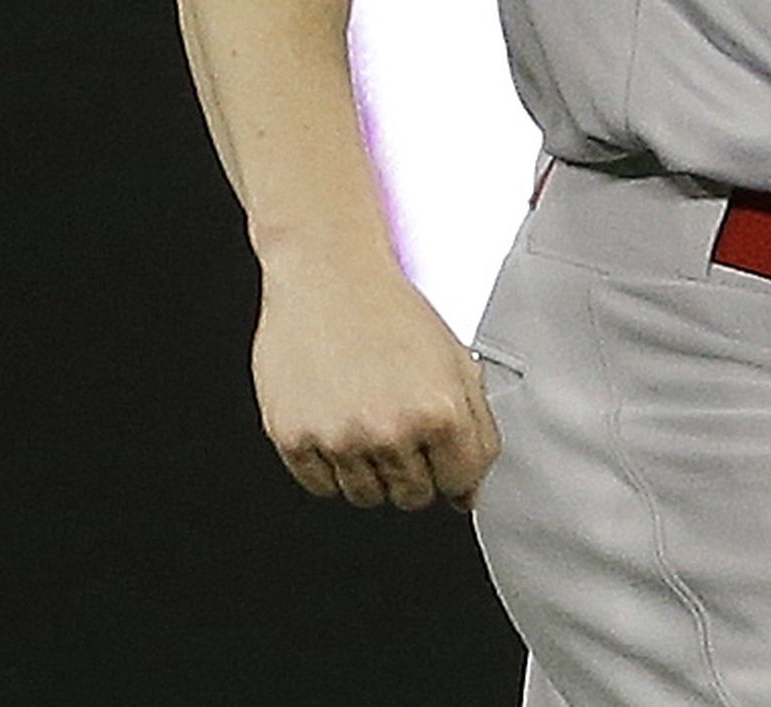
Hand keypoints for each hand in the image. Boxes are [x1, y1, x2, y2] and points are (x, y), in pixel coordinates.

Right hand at [250, 243, 502, 511]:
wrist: (327, 272)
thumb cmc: (389, 309)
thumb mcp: (455, 360)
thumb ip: (475, 430)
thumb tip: (467, 497)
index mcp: (440, 410)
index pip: (461, 482)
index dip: (455, 468)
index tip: (443, 451)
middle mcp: (390, 430)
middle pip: (414, 498)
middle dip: (415, 470)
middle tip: (400, 423)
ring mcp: (340, 438)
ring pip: (367, 497)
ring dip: (371, 469)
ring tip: (366, 414)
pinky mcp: (295, 438)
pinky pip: (321, 487)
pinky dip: (331, 465)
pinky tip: (337, 419)